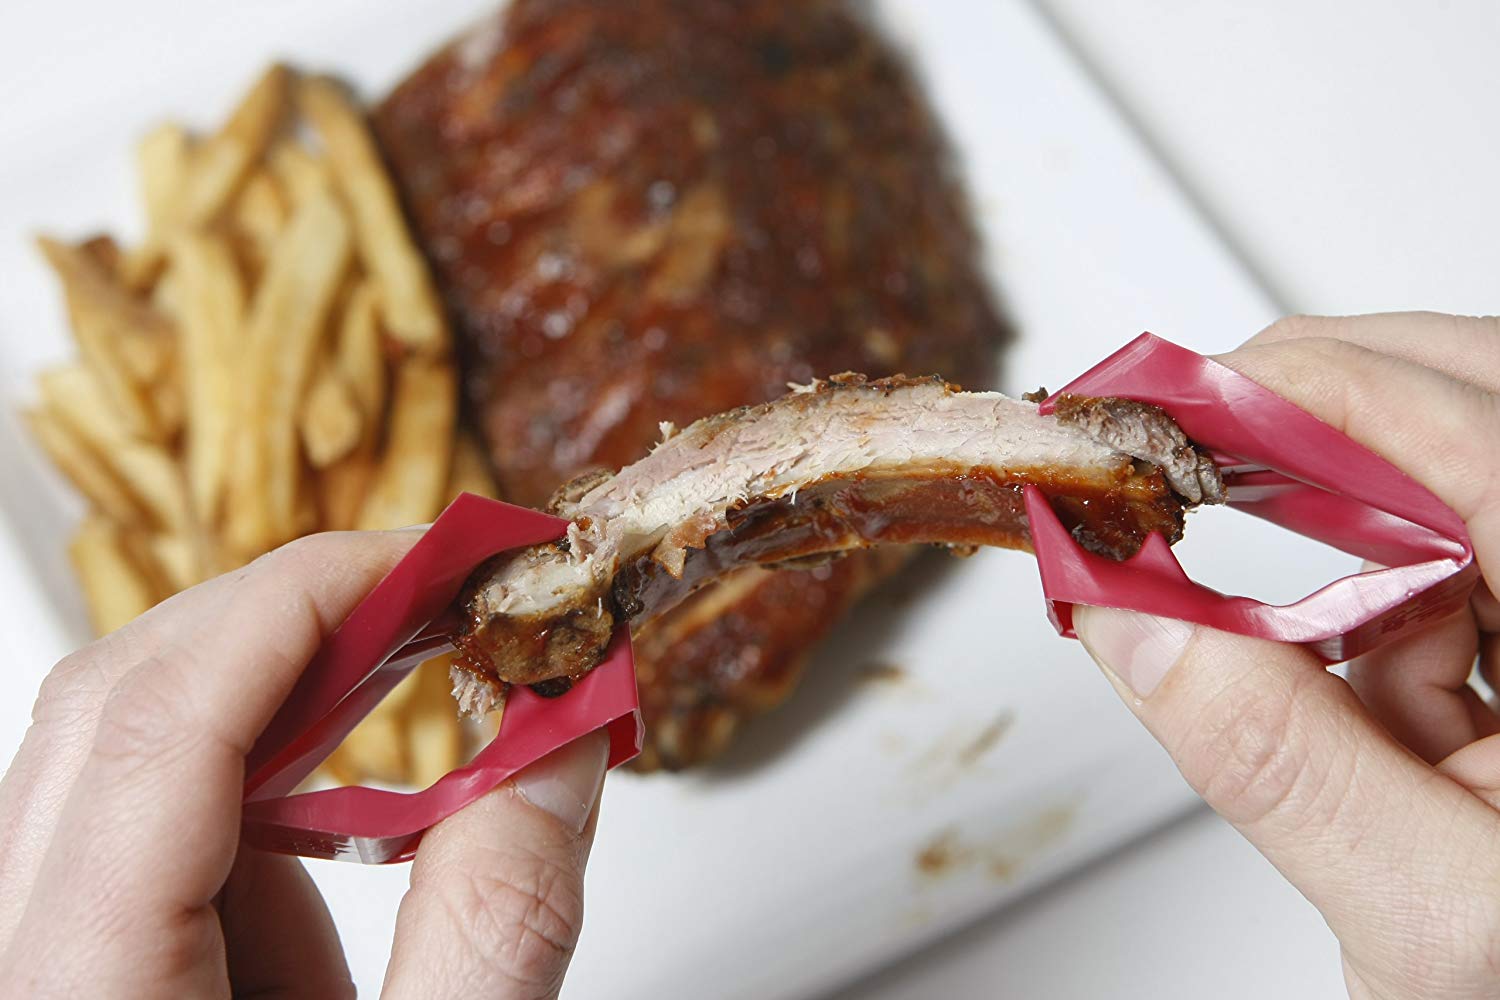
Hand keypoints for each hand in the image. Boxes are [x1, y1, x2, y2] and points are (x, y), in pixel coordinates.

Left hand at [0, 530, 607, 998]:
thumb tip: (558, 739)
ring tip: (427, 693)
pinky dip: (264, 790)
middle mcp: (18, 971)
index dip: (307, 599)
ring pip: (121, 756)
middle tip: (448, 600)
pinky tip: (356, 826)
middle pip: (117, 708)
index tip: (444, 559)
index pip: (149, 724)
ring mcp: (37, 969)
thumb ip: (494, 924)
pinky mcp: (81, 975)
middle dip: (300, 624)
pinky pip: (145, 833)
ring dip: (287, 702)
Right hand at [1074, 313, 1499, 998]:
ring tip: (1230, 515)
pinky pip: (1448, 558)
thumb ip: (1279, 764)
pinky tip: (1342, 650)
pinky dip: (1361, 583)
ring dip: (1331, 489)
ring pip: (1455, 464)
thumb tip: (1138, 620)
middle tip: (1186, 424)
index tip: (1182, 396)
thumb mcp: (1429, 914)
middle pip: (1477, 400)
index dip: (1318, 389)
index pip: (1484, 441)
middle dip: (1317, 394)